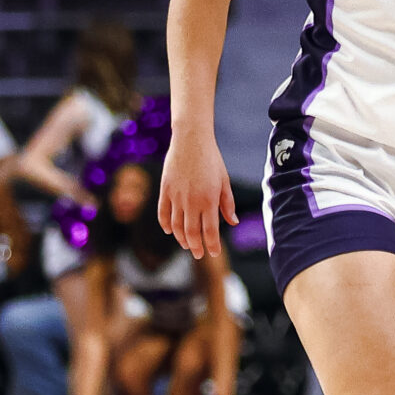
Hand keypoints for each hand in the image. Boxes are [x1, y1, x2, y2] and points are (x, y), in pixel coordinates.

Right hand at [159, 131, 237, 259]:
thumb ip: (227, 204)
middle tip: (199, 254)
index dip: (211, 245)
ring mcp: (176, 197)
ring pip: (176, 226)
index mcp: (209, 200)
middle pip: (191, 233)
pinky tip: (170, 231)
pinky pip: (163, 213)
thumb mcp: (224, 181)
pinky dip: (166, 225)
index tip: (213, 253)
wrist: (191, 140)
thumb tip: (232, 222)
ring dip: (181, 239)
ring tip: (186, 245)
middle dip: (196, 247)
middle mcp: (191, 201)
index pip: (210, 231)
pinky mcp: (165, 190)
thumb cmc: (212, 160)